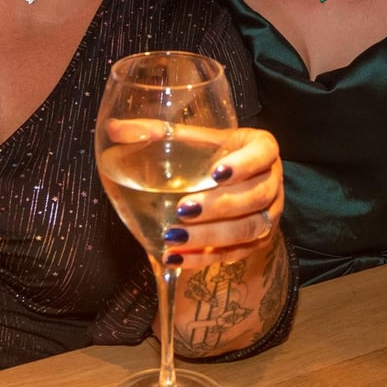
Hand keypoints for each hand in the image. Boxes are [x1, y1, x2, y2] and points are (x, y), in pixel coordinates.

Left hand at [102, 120, 283, 269]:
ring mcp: (269, 214)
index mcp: (261, 148)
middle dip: (219, 205)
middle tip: (183, 209)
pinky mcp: (258, 242)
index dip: (244, 164)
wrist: (231, 184)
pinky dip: (205, 257)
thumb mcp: (191, 139)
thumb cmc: (209, 154)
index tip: (216, 172)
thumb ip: (157, 132)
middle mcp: (272, 181)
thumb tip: (113, 129)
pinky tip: (177, 258)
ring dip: (212, 235)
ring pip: (249, 229)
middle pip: (254, 197)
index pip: (262, 154)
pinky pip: (236, 254)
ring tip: (174, 238)